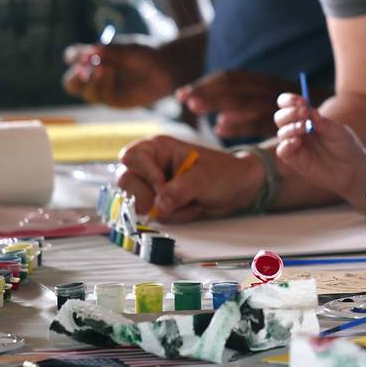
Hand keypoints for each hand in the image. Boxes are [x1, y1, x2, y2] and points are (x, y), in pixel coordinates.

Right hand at [62, 38, 174, 106]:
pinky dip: (103, 85)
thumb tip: (87, 52)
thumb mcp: (127, 48)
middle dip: (74, 78)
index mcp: (93, 59)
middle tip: (82, 70)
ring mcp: (104, 90)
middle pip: (71, 83)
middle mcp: (94, 76)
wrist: (167, 67)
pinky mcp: (114, 101)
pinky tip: (111, 74)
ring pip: (85, 92)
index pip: (73, 58)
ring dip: (92, 80)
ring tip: (105, 69)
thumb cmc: (146, 53)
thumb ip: (108, 51)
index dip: (74, 57)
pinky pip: (101, 97)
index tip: (83, 53)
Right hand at [117, 136, 262, 221]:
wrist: (239, 189)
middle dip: (152, 197)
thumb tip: (159, 205)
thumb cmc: (223, 173)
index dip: (144, 174)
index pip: (130, 158)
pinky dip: (175, 217)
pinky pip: (155, 217)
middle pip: (127, 183)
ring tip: (192, 200)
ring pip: (139, 205)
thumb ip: (180, 190)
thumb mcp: (203, 178)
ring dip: (169, 210)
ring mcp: (152, 187)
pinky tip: (192, 208)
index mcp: (158, 149)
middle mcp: (150, 167)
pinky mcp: (159, 205)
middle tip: (176, 200)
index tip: (163, 184)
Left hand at [178, 70, 299, 140]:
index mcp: (266, 84)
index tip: (182, 92)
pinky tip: (220, 127)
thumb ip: (251, 107)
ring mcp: (279, 105)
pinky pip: (261, 120)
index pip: (232, 78)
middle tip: (183, 98)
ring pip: (244, 99)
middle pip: (234, 86)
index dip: (208, 84)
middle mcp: (271, 91)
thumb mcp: (275, 108)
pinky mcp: (286, 121)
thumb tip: (218, 116)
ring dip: (219, 102)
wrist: (335, 125)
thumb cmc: (300, 119)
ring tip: (195, 108)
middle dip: (207, 91)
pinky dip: (239, 123)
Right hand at [273, 93, 365, 209]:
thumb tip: (310, 110)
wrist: (353, 169)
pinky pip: (282, 151)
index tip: (301, 100)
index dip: (290, 100)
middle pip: (281, 117)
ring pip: (281, 133)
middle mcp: (298, 131)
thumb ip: (323, 122)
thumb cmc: (346, 146)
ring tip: (304, 127)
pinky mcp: (296, 161)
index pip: (290, 105)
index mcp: (307, 119)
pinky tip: (297, 142)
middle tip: (303, 112)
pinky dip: (286, 144)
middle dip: (289, 112)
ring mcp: (296, 145)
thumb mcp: (338, 131)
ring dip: (290, 127)